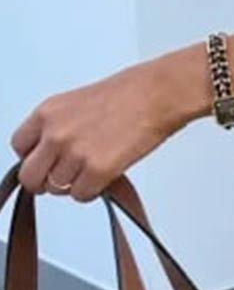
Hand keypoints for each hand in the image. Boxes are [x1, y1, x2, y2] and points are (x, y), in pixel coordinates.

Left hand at [9, 62, 179, 202]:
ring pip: (57, 189)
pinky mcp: (98, 171)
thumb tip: (52, 152)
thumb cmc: (128, 93)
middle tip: (65, 177)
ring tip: (94, 168)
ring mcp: (75, 154)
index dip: (34, 158)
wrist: (157, 94)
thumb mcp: (77, 102)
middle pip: (30, 176)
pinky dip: (92, 191)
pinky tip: (105, 175)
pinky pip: (81, 195)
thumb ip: (57, 126)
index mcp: (47, 113)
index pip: (19, 148)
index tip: (46, 161)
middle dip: (46, 181)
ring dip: (74, 184)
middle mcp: (55, 134)